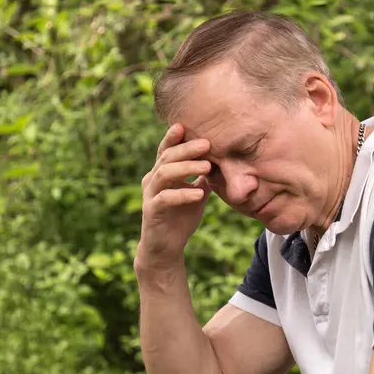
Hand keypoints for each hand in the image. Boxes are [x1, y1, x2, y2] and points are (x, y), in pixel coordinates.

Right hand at [135, 123, 211, 269]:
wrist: (166, 248)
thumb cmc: (180, 218)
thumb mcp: (196, 193)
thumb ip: (204, 177)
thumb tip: (223, 160)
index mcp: (162, 173)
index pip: (167, 150)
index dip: (174, 137)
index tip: (186, 125)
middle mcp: (153, 180)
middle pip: (167, 157)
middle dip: (187, 149)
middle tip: (207, 143)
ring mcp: (150, 195)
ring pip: (164, 174)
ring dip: (186, 167)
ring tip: (207, 166)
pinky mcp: (152, 212)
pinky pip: (164, 199)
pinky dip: (183, 194)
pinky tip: (199, 194)